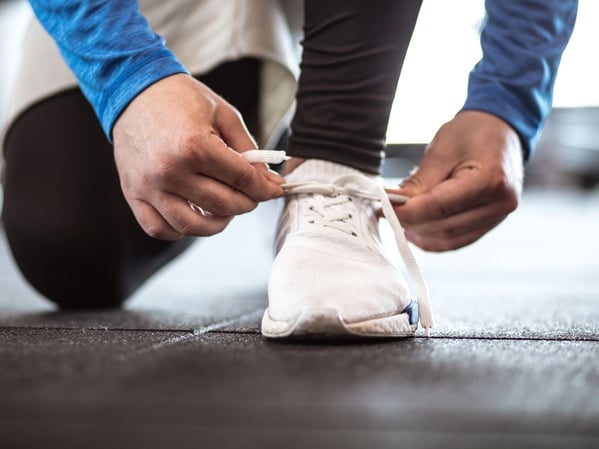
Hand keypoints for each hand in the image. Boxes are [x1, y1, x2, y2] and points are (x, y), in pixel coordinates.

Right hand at [113, 74, 283, 239]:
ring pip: (192, 225)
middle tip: (252, 195)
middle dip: (247, 203)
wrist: (134, 90)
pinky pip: (159, 228)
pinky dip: (180, 230)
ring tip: (226, 209)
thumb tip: (268, 182)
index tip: (275, 190)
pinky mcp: (132, 193)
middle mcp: (170, 170)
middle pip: (222, 204)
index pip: (242, 180)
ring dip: (218, 222)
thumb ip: (249, 150)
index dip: (265, 188)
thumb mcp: (224, 115)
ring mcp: (149, 186)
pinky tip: (195, 216)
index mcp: (195, 146)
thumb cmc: (181, 99)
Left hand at [389, 110, 523, 250]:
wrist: (501, 128)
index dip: (406, 211)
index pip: (439, 207)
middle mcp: (500, 204)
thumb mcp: (441, 149)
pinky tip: (415, 230)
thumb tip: (394, 204)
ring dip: (419, 234)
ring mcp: (498, 217)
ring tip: (398, 219)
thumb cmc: (472, 131)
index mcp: (489, 180)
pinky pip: (457, 240)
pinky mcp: (491, 223)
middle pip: (444, 227)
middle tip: (385, 211)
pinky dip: (433, 239)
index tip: (382, 206)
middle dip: (409, 222)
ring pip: (449, 239)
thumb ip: (419, 182)